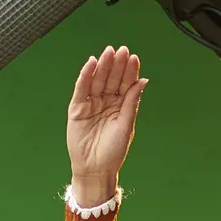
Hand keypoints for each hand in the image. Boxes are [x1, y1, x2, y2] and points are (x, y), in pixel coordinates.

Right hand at [67, 45, 146, 205]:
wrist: (95, 169)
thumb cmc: (113, 152)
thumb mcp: (126, 125)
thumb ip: (131, 102)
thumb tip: (143, 81)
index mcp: (121, 106)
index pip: (126, 84)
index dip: (129, 71)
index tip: (133, 58)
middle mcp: (106, 102)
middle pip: (112, 79)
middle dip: (117, 65)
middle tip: (122, 51)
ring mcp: (91, 104)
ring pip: (97, 81)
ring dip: (103, 66)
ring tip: (108, 53)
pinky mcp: (77, 108)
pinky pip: (81, 89)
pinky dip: (85, 76)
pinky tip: (91, 64)